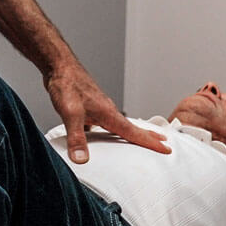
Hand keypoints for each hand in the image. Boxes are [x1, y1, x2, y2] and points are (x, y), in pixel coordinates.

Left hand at [45, 59, 170, 162]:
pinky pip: (103, 123)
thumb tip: (82, 160)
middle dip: (147, 136)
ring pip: (118, 124)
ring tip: (137, 141)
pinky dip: (107, 131)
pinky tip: (100, 136)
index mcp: (108, 114)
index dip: (150, 142)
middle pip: (131, 127)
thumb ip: (77, 138)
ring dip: (129, 133)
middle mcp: (107, 110)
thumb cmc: (66, 84)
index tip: (167, 149)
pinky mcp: (88, 106)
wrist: (58, 66)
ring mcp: (98, 107)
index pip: (134, 132)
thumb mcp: (71, 113)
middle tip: (164, 142)